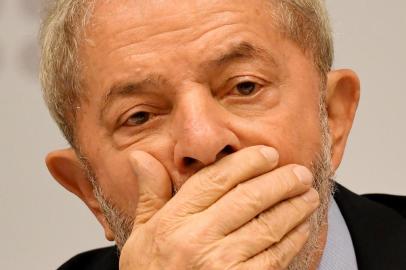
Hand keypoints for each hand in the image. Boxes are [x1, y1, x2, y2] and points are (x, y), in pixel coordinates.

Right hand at [119, 146, 318, 269]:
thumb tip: (141, 157)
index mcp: (174, 221)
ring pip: (268, 226)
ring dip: (294, 207)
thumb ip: (150, 194)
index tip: (268, 154)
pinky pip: (275, 257)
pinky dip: (294, 239)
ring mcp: (222, 265)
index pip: (216, 180)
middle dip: (280, 181)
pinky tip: (302, 227)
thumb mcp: (141, 233)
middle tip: (299, 172)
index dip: (247, 162)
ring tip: (308, 195)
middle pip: (249, 198)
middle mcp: (198, 240)